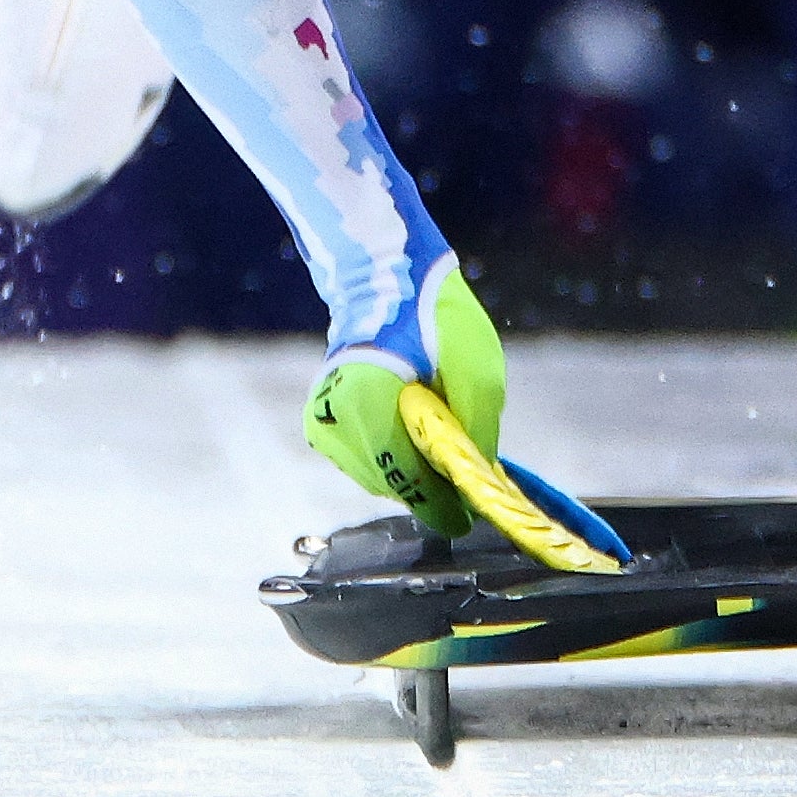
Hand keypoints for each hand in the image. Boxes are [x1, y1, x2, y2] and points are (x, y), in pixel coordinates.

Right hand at [303, 266, 506, 536]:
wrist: (384, 279)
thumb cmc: (433, 319)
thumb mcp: (477, 373)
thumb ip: (477, 433)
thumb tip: (476, 477)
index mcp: (369, 412)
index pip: (412, 486)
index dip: (444, 507)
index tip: (465, 517)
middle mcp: (335, 426)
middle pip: (393, 486)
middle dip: (428, 485)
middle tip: (457, 474)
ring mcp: (322, 425)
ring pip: (376, 475)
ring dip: (407, 468)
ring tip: (431, 437)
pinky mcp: (319, 421)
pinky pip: (362, 457)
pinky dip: (387, 451)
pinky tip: (403, 425)